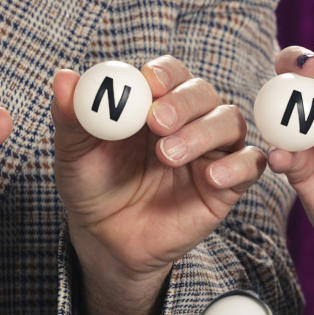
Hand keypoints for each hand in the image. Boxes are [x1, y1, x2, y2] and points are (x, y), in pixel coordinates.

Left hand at [52, 56, 265, 293]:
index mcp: (153, 101)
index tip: (149, 83)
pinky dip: (238, 165)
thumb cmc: (93, 187)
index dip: (163, 74)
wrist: (107, 240)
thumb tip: (64, 78)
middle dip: (182, 103)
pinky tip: (212, 177)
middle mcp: (188, 119)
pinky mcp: (228, 184)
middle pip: (202, 92)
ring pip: (229, 122)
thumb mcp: (75, 154)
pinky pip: (249, 164)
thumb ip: (73, 116)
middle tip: (156, 121)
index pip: (169, 73)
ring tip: (169, 155)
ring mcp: (211, 150)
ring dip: (203, 132)